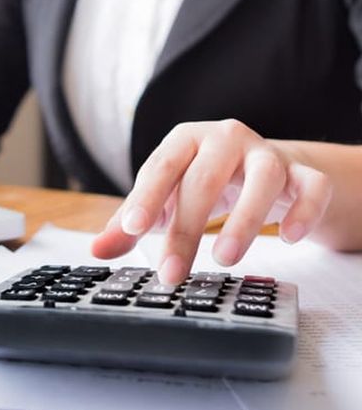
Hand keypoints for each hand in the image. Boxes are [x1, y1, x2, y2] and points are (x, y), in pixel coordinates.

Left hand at [91, 119, 332, 282]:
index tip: (132, 229)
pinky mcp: (302, 173)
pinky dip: (303, 211)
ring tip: (224, 259)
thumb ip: (130, 223)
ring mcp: (267, 153)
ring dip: (244, 220)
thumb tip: (98, 250)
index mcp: (184, 140)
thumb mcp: (164, 199)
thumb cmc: (201, 182)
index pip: (161, 167)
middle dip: (186, 228)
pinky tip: (287, 238)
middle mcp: (225, 138)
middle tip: (173, 272)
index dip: (146, 197)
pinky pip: (311, 187)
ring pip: (262, 178)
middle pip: (204, 178)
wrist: (261, 169)